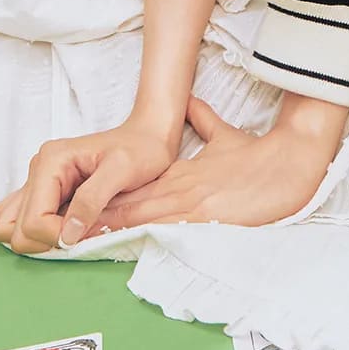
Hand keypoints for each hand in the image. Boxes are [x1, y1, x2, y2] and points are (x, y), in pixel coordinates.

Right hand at [0, 118, 176, 254]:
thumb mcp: (121, 170)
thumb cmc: (140, 149)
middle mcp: (38, 169)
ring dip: (39, 240)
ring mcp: (39, 181)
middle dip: (45, 241)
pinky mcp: (46, 191)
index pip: (32, 220)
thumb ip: (92, 200)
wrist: (148, 136)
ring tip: (71, 233)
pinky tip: (66, 229)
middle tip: (78, 235)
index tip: (84, 235)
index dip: (55, 238)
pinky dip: (40, 234)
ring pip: (12, 227)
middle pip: (15, 228)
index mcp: (51, 161)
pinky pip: (24, 220)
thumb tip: (67, 236)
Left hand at [80, 93, 333, 233]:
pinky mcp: (204, 221)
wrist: (284, 165)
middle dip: (97, 219)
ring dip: (112, 231)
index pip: (133, 188)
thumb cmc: (256, 156)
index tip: (78, 207)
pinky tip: (124, 246)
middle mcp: (177, 190)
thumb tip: (190, 103)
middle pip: (129, 205)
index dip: (104, 198)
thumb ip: (203, 119)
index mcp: (178, 174)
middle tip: (64, 228)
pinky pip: (166, 233)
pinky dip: (143, 239)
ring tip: (80, 239)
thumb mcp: (223, 135)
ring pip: (141, 219)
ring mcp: (189, 207)